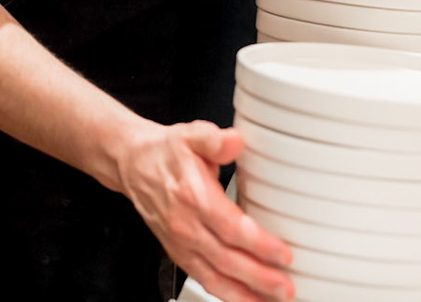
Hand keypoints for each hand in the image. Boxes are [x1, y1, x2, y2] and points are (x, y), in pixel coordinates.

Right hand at [113, 120, 293, 301]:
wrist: (133, 165)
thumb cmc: (165, 153)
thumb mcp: (190, 135)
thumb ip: (214, 140)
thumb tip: (234, 141)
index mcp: (193, 196)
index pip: (230, 227)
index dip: (258, 244)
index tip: (284, 254)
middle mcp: (185, 225)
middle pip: (226, 259)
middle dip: (259, 277)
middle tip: (287, 287)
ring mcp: (181, 244)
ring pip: (215, 277)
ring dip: (245, 293)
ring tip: (273, 300)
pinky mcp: (179, 255)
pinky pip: (205, 280)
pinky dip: (227, 295)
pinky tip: (249, 299)